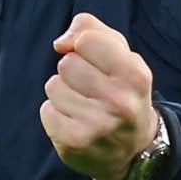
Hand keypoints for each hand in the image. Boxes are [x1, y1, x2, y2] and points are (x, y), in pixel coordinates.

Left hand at [40, 14, 159, 179]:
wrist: (133, 150)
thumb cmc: (121, 90)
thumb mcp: (121, 54)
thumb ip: (91, 30)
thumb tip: (60, 43)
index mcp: (135, 75)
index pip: (87, 40)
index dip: (84, 45)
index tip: (95, 60)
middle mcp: (119, 102)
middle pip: (66, 63)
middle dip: (73, 71)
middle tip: (91, 87)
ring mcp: (97, 125)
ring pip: (53, 86)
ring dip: (63, 92)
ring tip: (83, 105)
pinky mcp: (74, 142)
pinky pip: (46, 110)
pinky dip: (55, 113)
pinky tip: (75, 121)